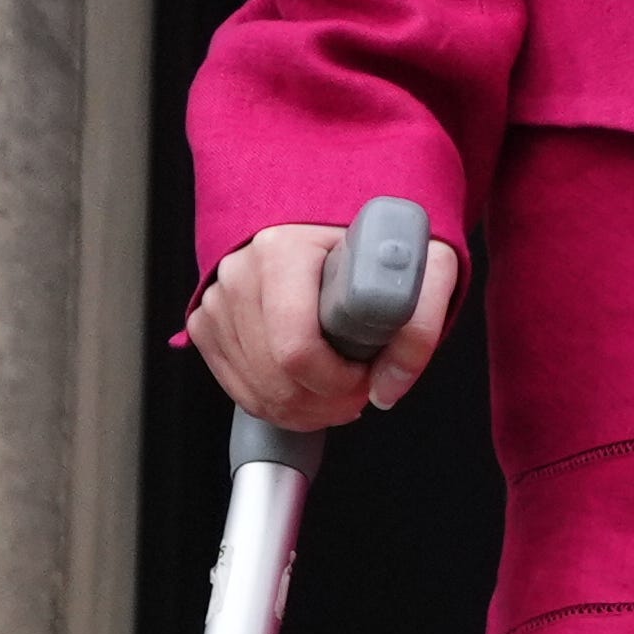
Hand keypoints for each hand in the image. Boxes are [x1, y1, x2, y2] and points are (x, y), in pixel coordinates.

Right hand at [189, 221, 463, 431]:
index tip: (366, 376)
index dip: (337, 382)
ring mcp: (219, 298)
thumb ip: (419, 327)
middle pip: (273, 377)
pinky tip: (307, 387)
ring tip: (338, 390)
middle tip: (358, 393)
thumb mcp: (426, 265)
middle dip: (323, 403)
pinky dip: (274, 402)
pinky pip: (236, 387)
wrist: (344, 224)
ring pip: (254, 390)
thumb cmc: (380, 240)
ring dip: (301, 409)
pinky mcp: (208, 321)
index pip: (296, 348)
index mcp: (284, 249)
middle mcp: (241, 271)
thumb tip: (387, 390)